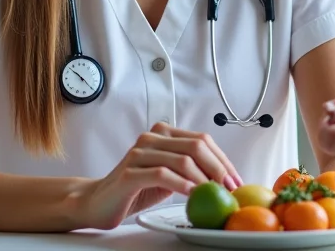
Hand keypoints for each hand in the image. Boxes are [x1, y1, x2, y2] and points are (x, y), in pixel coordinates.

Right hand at [73, 122, 242, 229]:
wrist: (98, 202)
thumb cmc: (136, 189)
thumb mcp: (169, 176)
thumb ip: (191, 169)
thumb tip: (226, 177)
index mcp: (164, 133)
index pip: (203, 140)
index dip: (223, 160)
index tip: (236, 180)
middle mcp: (152, 138)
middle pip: (196, 146)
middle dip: (219, 168)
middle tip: (229, 188)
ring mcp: (139, 153)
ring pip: (182, 160)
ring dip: (204, 179)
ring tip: (214, 194)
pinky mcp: (129, 172)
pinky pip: (162, 174)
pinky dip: (183, 185)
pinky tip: (193, 195)